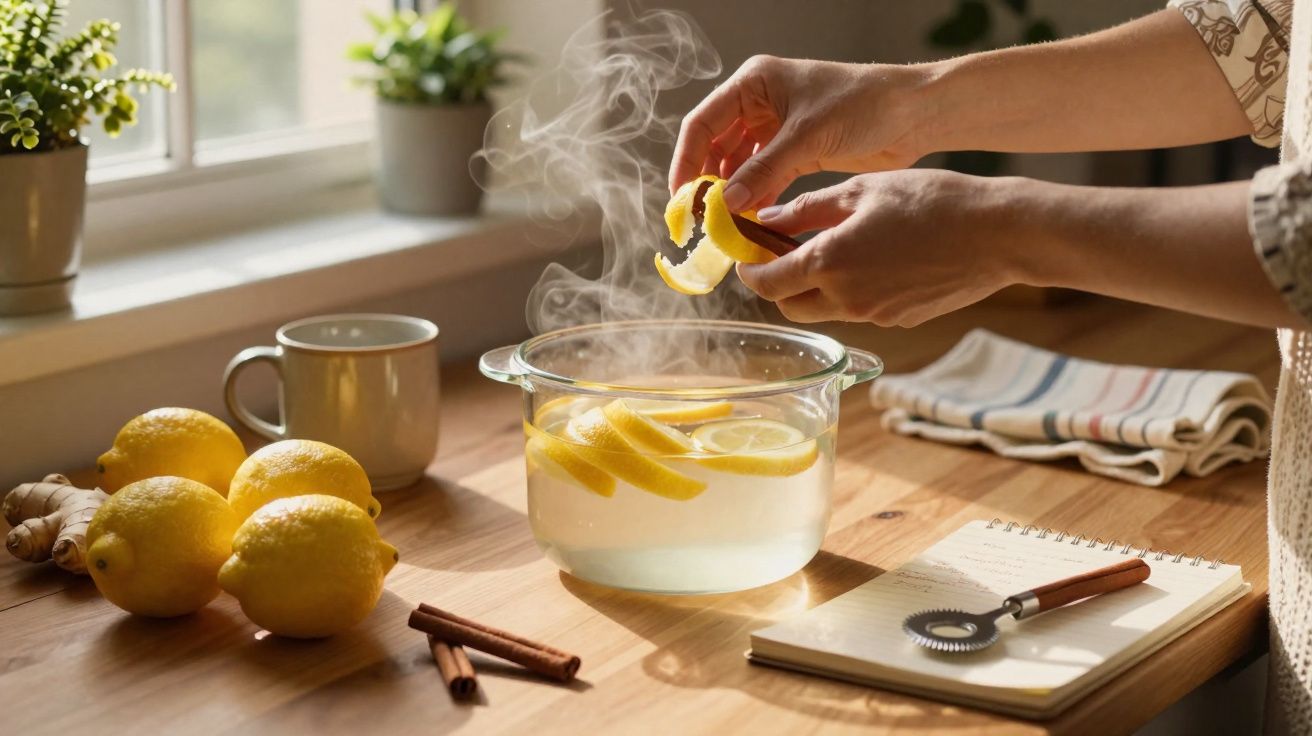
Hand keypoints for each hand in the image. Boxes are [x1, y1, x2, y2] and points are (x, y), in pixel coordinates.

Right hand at [668, 56, 928, 210]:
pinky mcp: (795, 152)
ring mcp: (776, 129)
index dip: (686, 161)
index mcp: (754, 83)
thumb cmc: (863, 105)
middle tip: (699, 219)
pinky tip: (749, 222)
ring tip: (723, 225)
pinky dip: (754, 198)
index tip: (682, 197)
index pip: (702, 123)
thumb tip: (726, 203)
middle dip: (705, 182)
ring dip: (730, 194)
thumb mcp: (808, 136)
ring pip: (737, 165)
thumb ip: (764, 169)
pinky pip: (762, 178)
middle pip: (714, 146)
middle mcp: (759, 103)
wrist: (913, 114)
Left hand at [737, 170, 1025, 326]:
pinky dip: (850, 292)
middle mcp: (845, 299)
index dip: (749, 270)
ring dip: (814, 289)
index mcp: (828, 263)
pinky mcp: (898, 321)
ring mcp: (873, 316)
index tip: (749, 252)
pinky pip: (858, 311)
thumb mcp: (862, 190)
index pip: (765, 283)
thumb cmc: (933, 201)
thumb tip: (767, 222)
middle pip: (788, 306)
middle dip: (779, 283)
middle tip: (786, 252)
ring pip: (823, 311)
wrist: (998, 235)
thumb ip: (807, 210)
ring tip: (834, 250)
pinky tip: (873, 261)